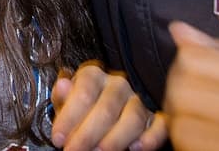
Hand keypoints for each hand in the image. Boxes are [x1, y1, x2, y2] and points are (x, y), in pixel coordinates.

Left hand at [49, 62, 166, 150]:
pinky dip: (150, 138)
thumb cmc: (83, 106)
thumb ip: (63, 96)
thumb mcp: (66, 100)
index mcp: (94, 75)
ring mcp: (139, 99)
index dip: (69, 118)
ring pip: (133, 118)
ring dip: (115, 139)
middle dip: (87, 134)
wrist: (101, 109)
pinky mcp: (156, 115)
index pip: (83, 93)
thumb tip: (62, 85)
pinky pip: (159, 125)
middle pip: (107, 109)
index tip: (59, 138)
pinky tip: (136, 148)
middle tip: (74, 150)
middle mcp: (118, 84)